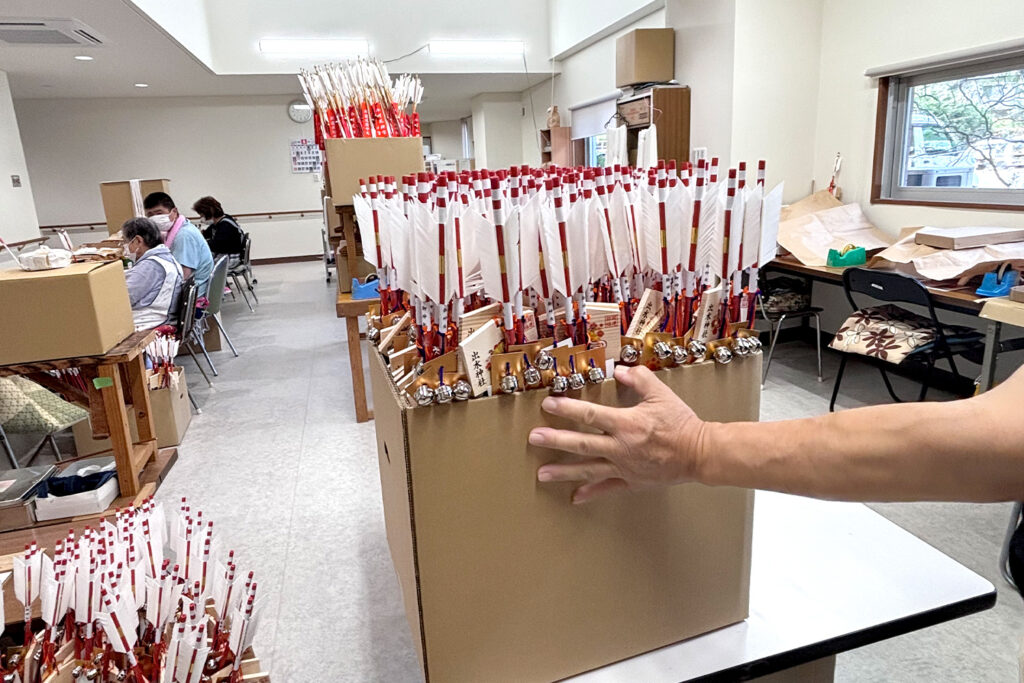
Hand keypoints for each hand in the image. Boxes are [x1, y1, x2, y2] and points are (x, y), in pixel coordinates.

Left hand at [529, 364, 705, 503]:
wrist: (700, 454)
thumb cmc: (681, 423)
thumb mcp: (661, 394)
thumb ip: (639, 379)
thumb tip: (620, 370)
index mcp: (626, 424)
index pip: (590, 415)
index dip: (567, 409)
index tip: (548, 405)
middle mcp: (620, 447)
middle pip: (581, 444)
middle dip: (555, 441)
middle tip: (534, 438)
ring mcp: (624, 467)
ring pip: (588, 469)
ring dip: (564, 471)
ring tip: (542, 473)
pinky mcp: (631, 481)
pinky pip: (608, 488)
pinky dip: (591, 493)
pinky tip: (575, 497)